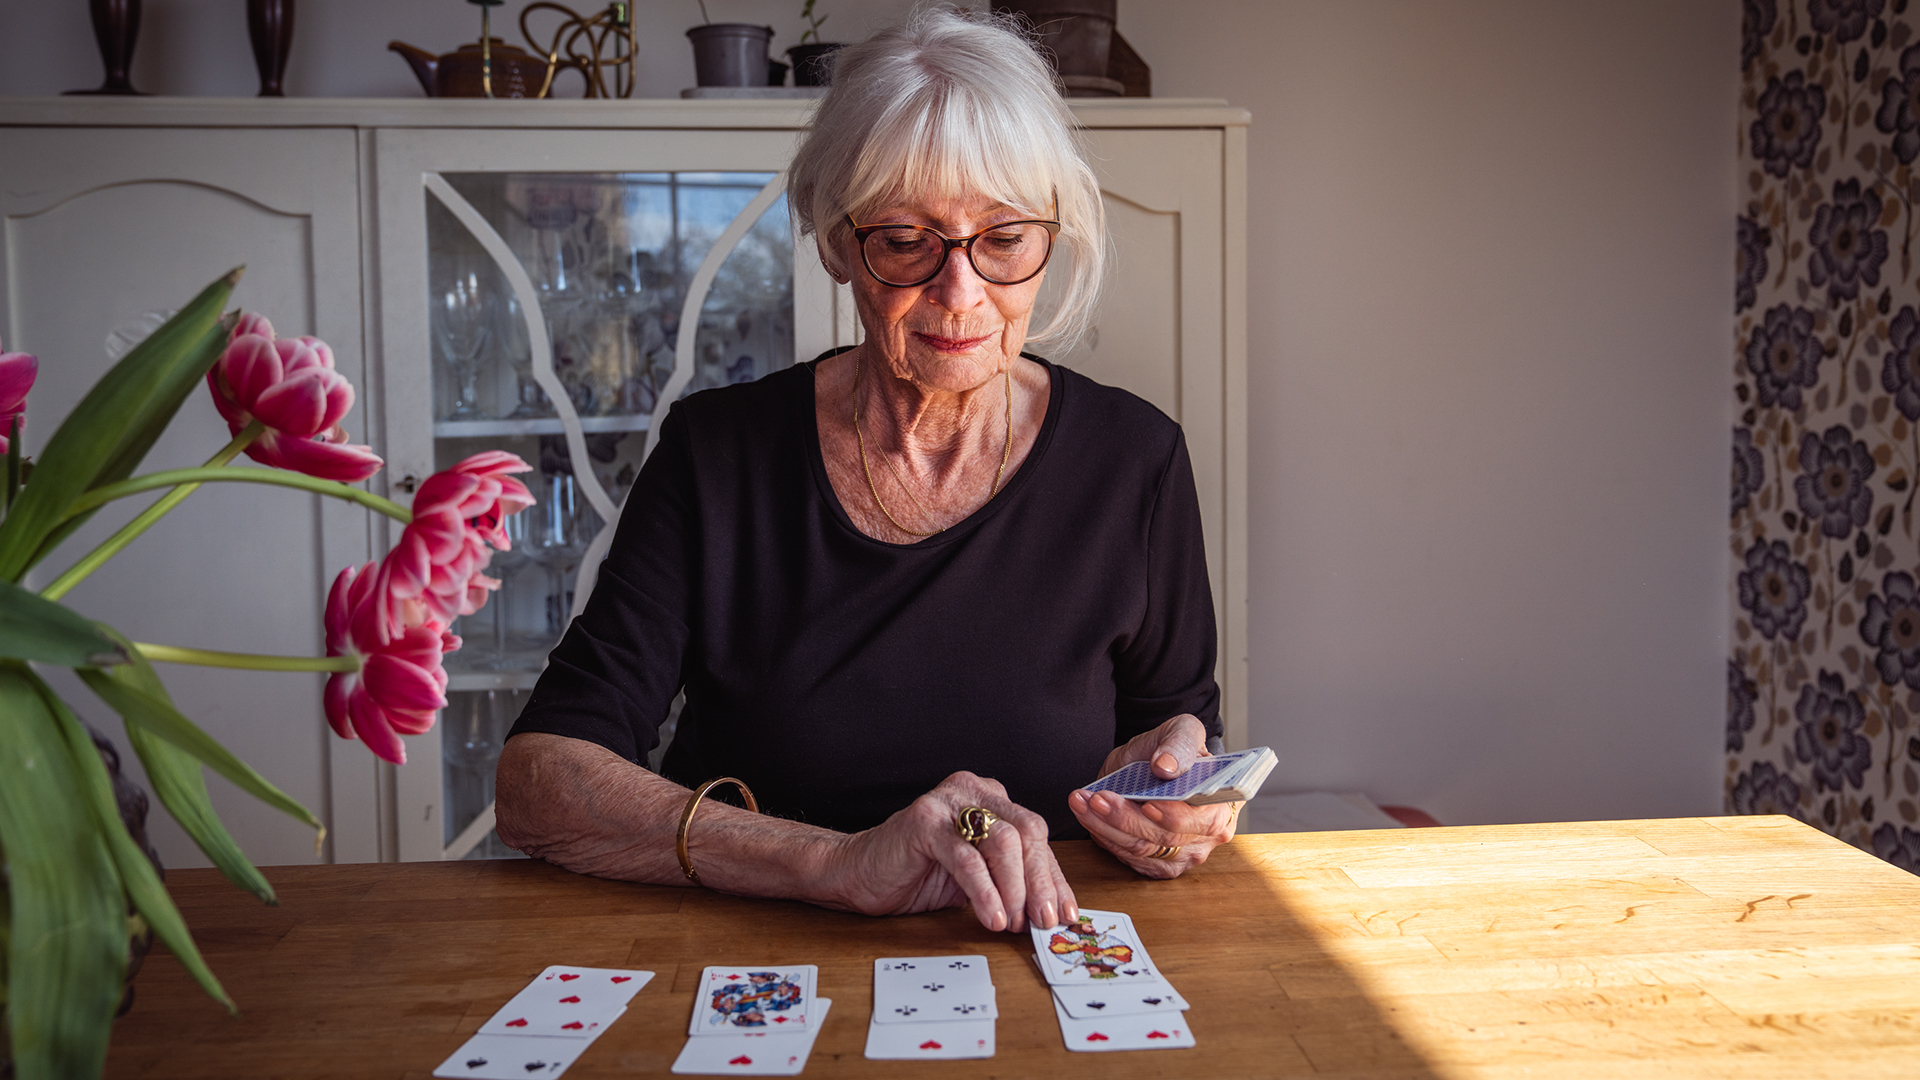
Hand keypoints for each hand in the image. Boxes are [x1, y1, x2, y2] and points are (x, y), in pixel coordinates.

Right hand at [825, 771, 1077, 932]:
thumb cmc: (917, 876)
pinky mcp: (924, 820)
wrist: (857, 874)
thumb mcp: (976, 880)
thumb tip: (1050, 914)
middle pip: (1028, 832)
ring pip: (1002, 842)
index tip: (1067, 913)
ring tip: (1014, 923)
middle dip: (1041, 882)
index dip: (1054, 878)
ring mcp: (948, 802)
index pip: (1037, 836)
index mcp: (993, 800)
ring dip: (1015, 889)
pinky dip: (984, 891)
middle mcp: (974, 792)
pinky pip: (966, 858)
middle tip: (1045, 921)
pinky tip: (992, 917)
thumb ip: (1010, 883)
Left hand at [1068, 714, 1238, 878]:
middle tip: (1098, 798)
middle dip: (1127, 818)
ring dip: (1106, 826)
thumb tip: (1166, 766)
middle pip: (1166, 838)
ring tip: (1083, 802)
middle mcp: (1209, 835)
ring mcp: (1184, 853)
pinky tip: (1087, 814)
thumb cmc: (1175, 749)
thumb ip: (1179, 743)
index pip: (1204, 819)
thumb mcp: (1181, 731)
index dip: (1175, 816)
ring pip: (1141, 849)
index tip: (1147, 804)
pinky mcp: (1158, 863)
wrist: (1156, 763)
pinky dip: (1104, 835)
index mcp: (1224, 802)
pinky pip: (1128, 856)